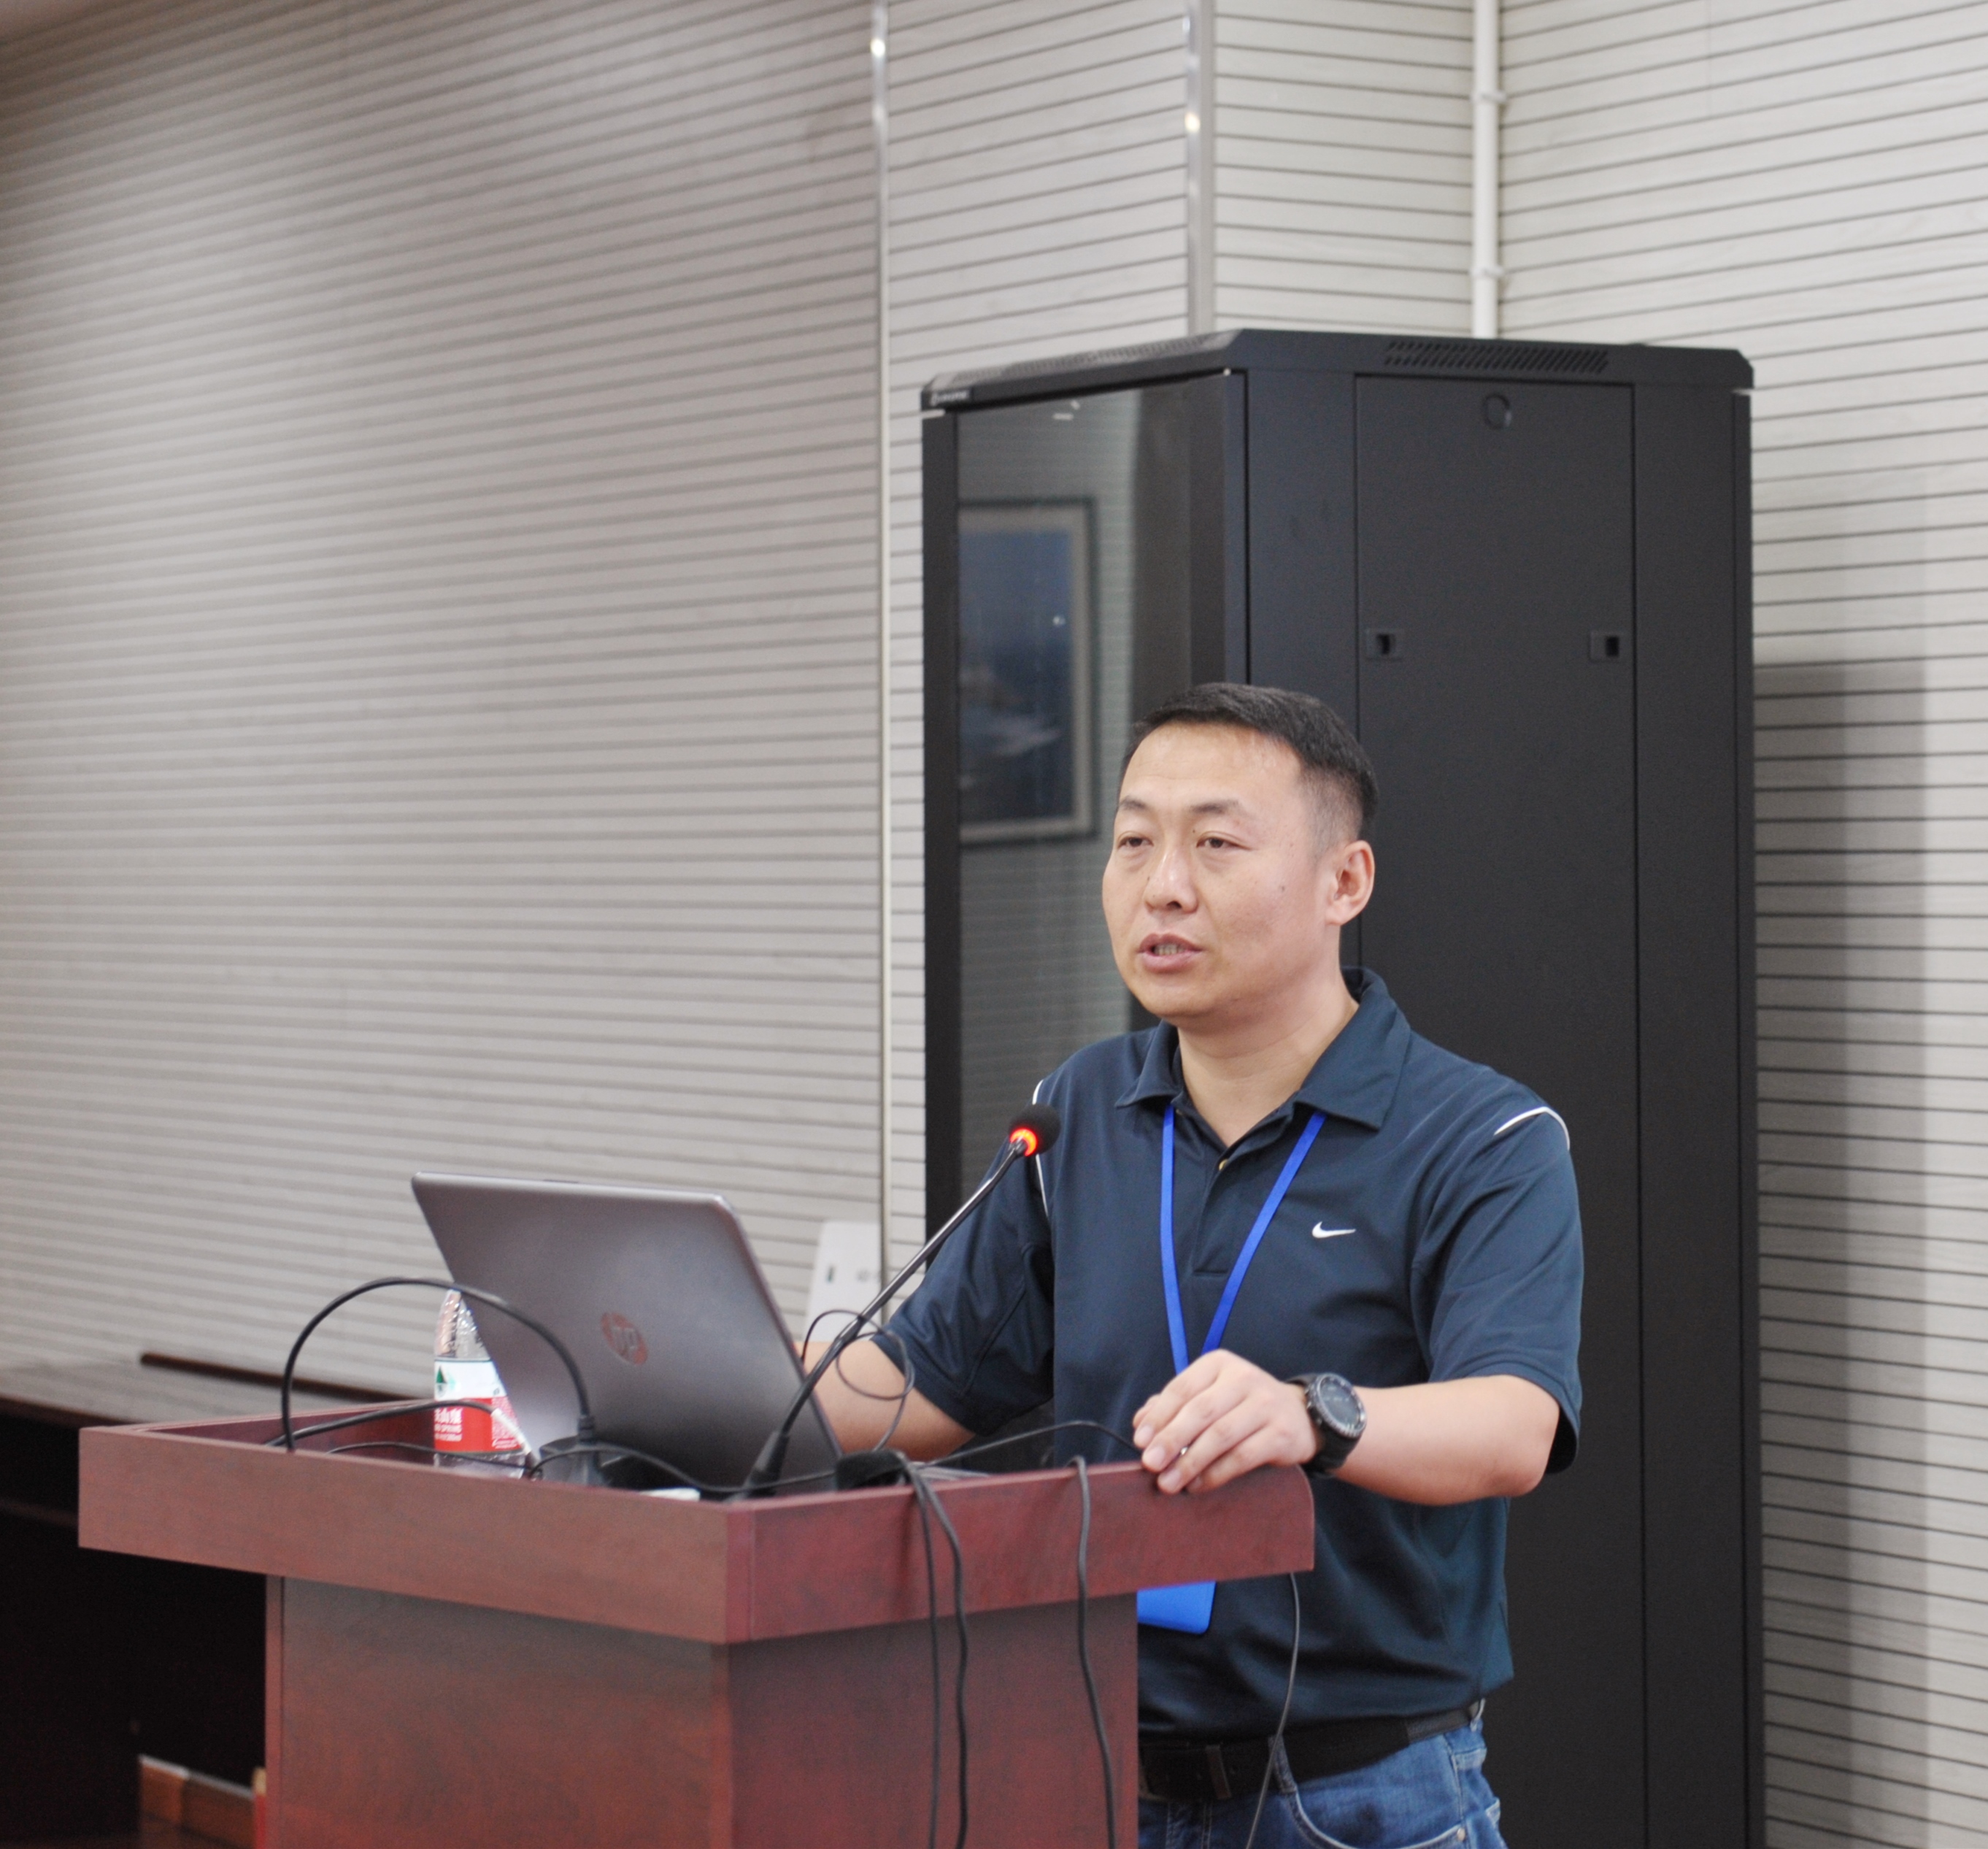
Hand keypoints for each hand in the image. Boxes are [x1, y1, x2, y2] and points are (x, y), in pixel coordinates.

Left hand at [1131, 1349, 1319, 1494]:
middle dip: (1171, 1440)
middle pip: (1200, 1411)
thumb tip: (1140, 1423)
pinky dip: (1215, 1474)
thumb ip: (1175, 1405)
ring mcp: (1265, 1404)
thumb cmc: (1241, 1406)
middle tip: (1150, 1464)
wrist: (1299, 1416)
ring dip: (1190, 1462)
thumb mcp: (1210, 1395)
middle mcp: (1243, 1378)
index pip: (1182, 1388)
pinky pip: (1242, 1457)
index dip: (1159, 1416)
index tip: (1140, 1441)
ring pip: (1220, 1435)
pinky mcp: (1281, 1433)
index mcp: (1219, 1364)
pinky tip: (1197, 1485)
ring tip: (1168, 1482)